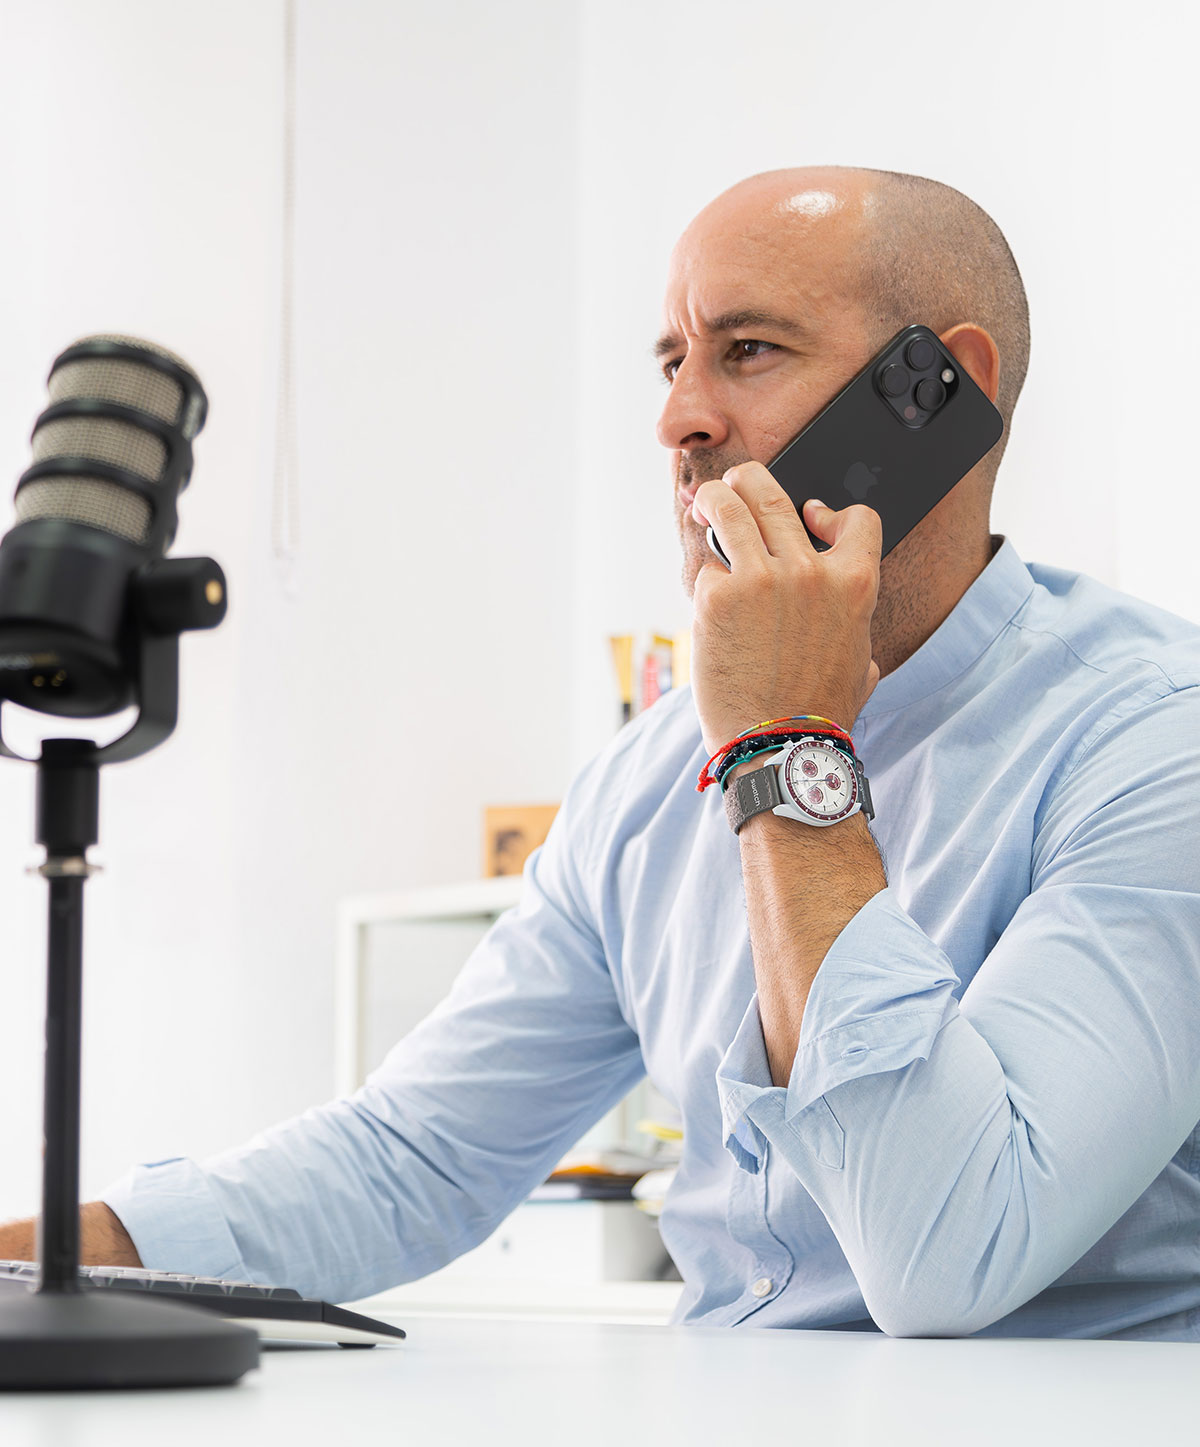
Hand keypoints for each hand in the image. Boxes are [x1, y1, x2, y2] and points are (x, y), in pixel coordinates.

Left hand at [689, 462, 881, 754]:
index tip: (810, 517)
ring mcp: (760, 579)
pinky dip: (705, 580)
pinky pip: (707, 569)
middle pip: (774, 495)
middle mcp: (808, 570)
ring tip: (705, 503)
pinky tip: (707, 602)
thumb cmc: (820, 711)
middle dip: (750, 481)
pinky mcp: (716, 598)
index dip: (832, 511)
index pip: (856, 517)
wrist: (780, 744)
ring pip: (732, 508)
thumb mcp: (860, 661)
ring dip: (715, 498)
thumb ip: (853, 624)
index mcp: (855, 582)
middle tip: (736, 485)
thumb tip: (845, 620)